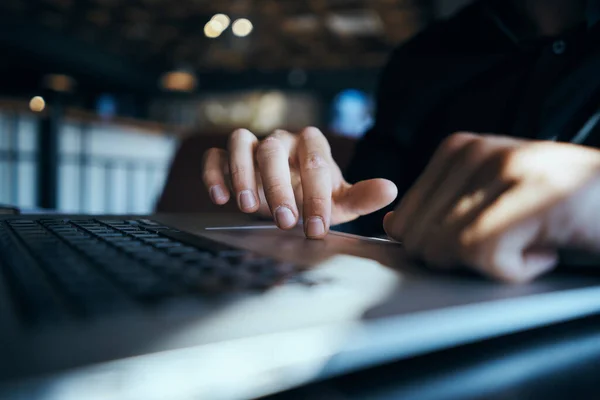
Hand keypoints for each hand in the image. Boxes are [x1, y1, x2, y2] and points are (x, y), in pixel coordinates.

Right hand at [202, 127, 397, 238]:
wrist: (292, 194)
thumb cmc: (317, 197)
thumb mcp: (341, 201)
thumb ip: (363, 196)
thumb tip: (391, 190)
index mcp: (312, 145)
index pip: (314, 164)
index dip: (316, 197)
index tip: (316, 230)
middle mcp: (282, 139)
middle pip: (274, 150)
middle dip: (278, 188)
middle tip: (284, 222)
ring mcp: (254, 144)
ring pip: (241, 143)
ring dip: (242, 173)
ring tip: (247, 207)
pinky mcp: (228, 156)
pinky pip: (215, 155)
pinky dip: (214, 172)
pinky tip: (220, 197)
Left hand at [384, 132, 599, 282]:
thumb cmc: (557, 207)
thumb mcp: (489, 200)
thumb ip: (440, 209)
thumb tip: (393, 225)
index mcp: (456, 151)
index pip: (403, 222)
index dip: (437, 248)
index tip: (484, 237)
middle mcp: (473, 153)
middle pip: (420, 240)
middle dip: (460, 259)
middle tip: (509, 244)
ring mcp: (502, 170)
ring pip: (447, 248)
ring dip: (492, 264)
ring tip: (530, 242)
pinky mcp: (531, 196)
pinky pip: (484, 256)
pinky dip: (516, 271)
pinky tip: (544, 250)